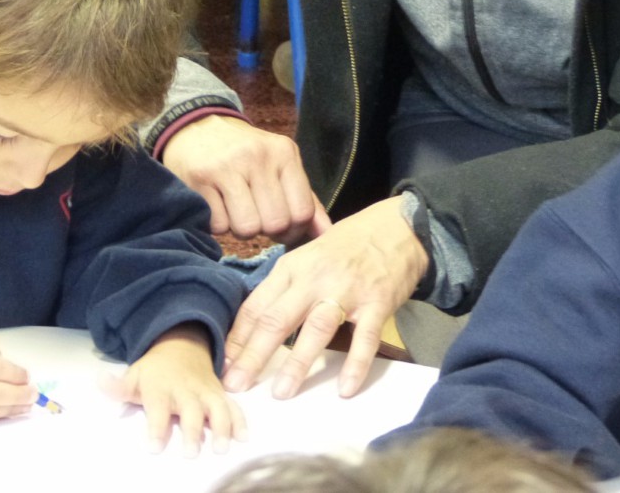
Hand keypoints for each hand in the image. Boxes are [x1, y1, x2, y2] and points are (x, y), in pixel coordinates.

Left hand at [106, 324, 246, 456]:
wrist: (181, 345)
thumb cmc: (155, 370)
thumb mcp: (133, 375)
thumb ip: (117, 386)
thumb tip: (99, 381)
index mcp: (161, 387)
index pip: (158, 407)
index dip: (156, 427)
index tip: (153, 447)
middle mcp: (185, 390)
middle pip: (190, 410)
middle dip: (192, 430)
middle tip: (191, 453)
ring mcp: (205, 391)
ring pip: (217, 407)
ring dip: (222, 427)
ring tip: (222, 447)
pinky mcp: (220, 394)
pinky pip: (233, 406)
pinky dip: (240, 420)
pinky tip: (242, 437)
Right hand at [161, 116, 328, 241]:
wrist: (197, 128)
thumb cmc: (244, 153)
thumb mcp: (280, 165)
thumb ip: (305, 199)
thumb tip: (327, 233)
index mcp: (284, 153)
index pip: (302, 212)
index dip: (293, 230)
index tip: (281, 226)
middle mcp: (257, 157)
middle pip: (275, 224)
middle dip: (265, 230)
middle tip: (256, 216)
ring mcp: (227, 167)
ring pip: (247, 229)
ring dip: (240, 229)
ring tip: (235, 209)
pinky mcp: (200, 179)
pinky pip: (218, 227)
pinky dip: (218, 225)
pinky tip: (217, 206)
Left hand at [222, 197, 428, 399]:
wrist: (396, 227)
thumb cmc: (346, 247)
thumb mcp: (307, 258)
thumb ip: (284, 289)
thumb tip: (253, 328)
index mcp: (292, 268)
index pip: (257, 306)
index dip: (238, 338)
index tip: (223, 366)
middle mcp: (314, 278)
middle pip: (278, 319)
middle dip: (254, 355)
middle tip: (236, 384)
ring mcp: (347, 291)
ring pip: (316, 329)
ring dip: (297, 363)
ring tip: (281, 392)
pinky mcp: (377, 303)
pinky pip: (365, 338)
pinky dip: (355, 365)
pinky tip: (344, 388)